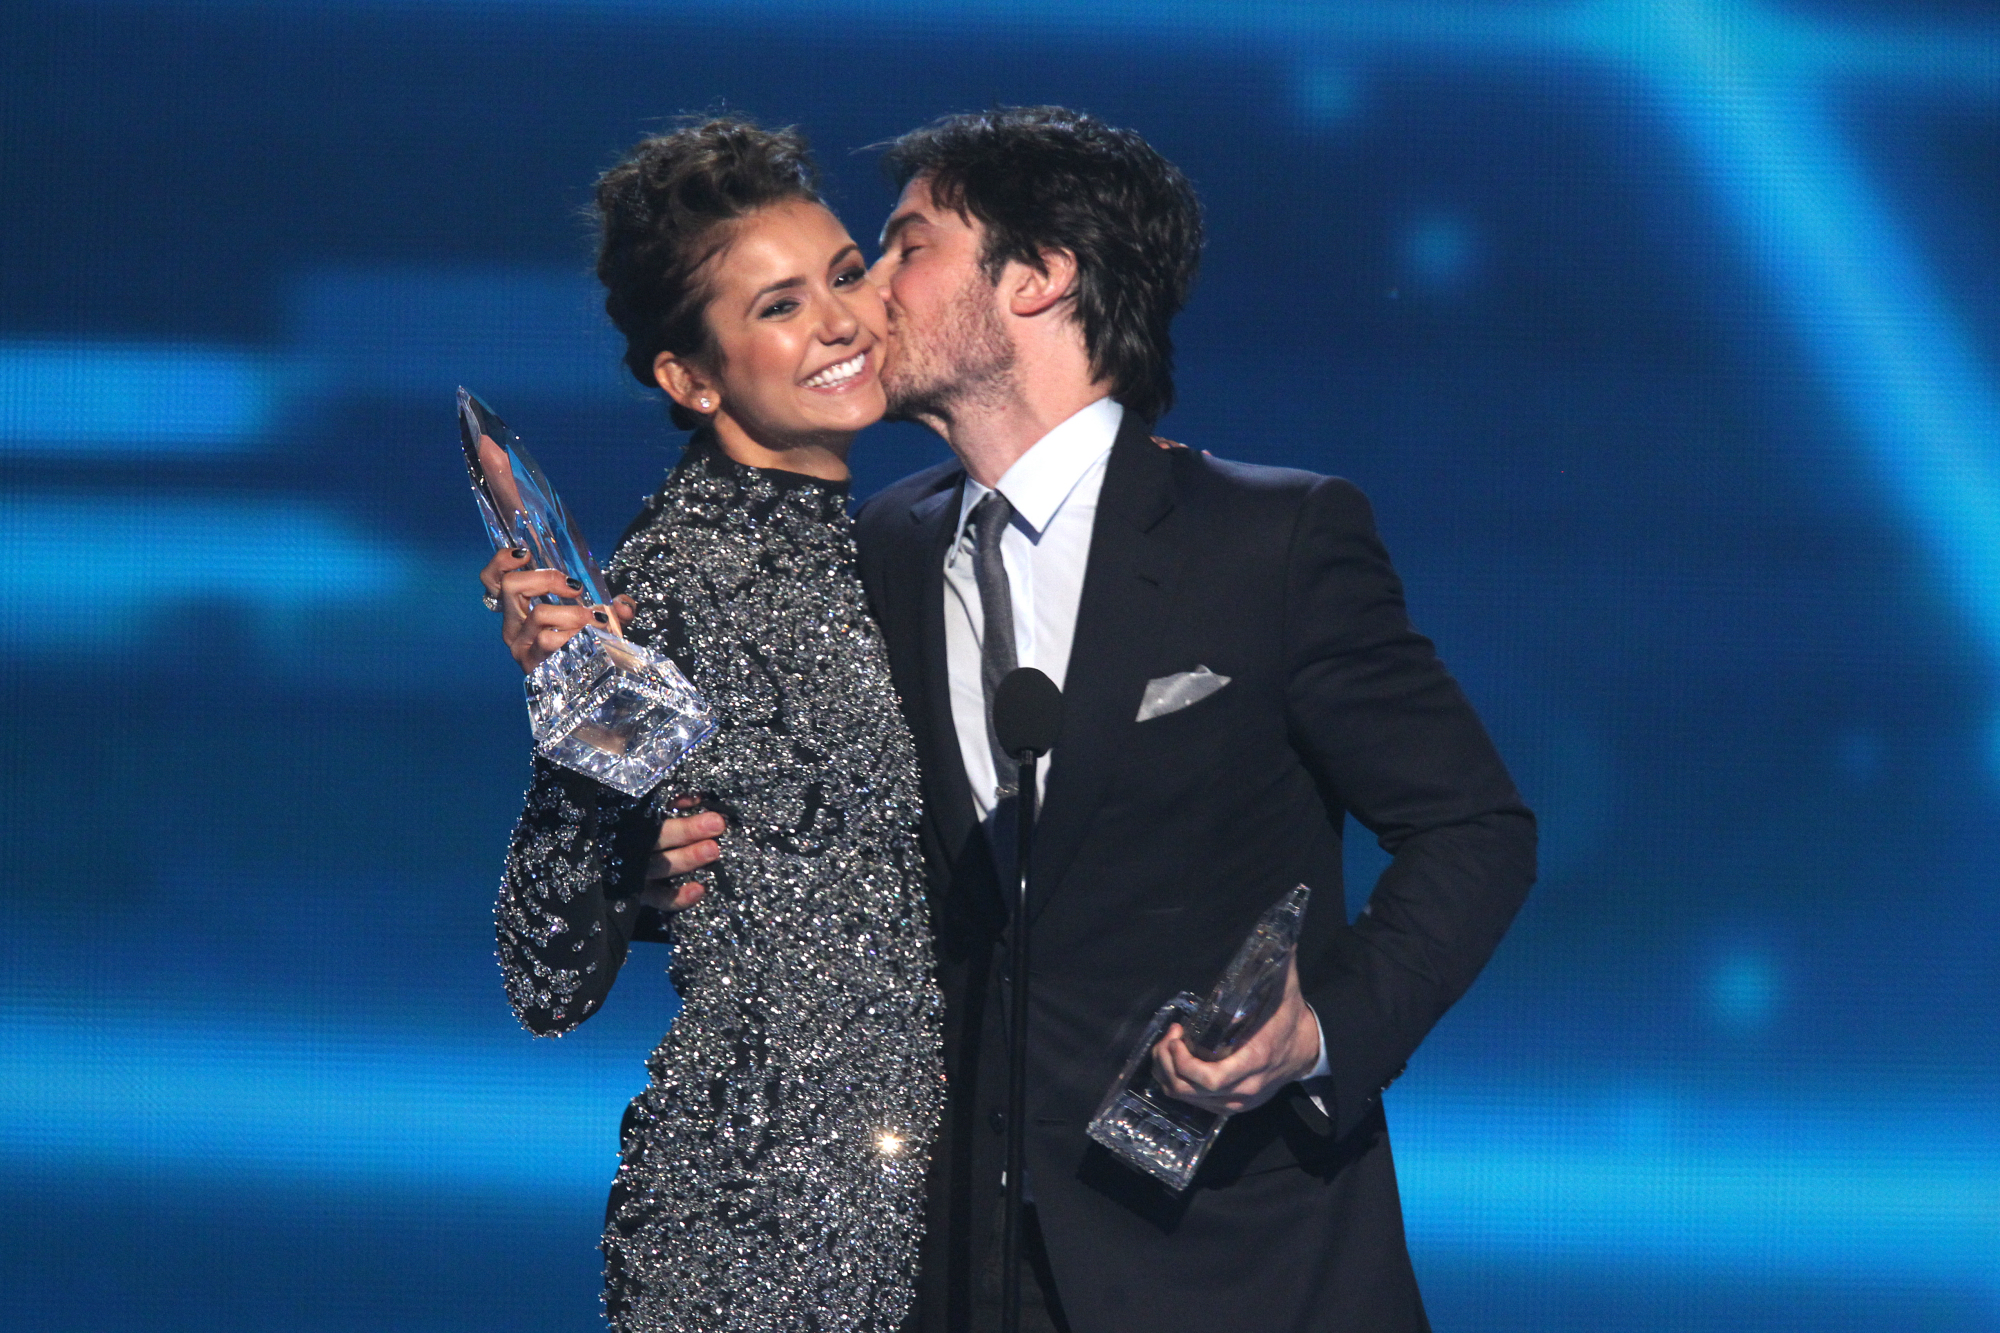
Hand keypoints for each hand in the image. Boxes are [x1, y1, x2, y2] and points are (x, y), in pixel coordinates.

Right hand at [478, 547, 635, 673]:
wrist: (593, 681)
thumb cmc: (589, 643)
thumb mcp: (602, 618)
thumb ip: (615, 607)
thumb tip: (624, 606)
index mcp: (519, 608)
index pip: (491, 580)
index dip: (502, 562)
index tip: (526, 554)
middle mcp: (513, 625)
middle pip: (511, 586)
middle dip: (547, 579)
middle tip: (574, 587)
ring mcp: (520, 645)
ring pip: (538, 614)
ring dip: (572, 612)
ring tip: (593, 618)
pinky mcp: (531, 663)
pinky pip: (549, 640)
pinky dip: (573, 633)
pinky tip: (588, 637)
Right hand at [637, 795, 723, 912]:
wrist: (604, 861)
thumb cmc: (634, 828)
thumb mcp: (648, 809)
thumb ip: (671, 802)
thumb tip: (696, 799)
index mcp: (631, 823)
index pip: (655, 817)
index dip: (681, 814)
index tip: (709, 811)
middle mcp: (632, 848)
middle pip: (660, 839)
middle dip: (689, 831)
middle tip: (717, 825)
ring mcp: (635, 874)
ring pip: (662, 867)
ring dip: (688, 858)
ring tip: (713, 850)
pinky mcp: (640, 896)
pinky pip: (660, 899)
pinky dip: (678, 898)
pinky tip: (699, 890)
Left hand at [1151, 956, 1320, 1115]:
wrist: (1307, 1050)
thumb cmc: (1289, 1018)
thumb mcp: (1287, 989)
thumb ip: (1280, 963)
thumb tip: (1280, 935)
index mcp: (1254, 1061)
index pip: (1210, 1078)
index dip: (1183, 1061)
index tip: (1178, 1034)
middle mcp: (1244, 1088)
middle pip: (1188, 1090)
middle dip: (1167, 1063)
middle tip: (1169, 1037)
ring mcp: (1236, 1101)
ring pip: (1186, 1099)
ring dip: (1168, 1072)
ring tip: (1169, 1046)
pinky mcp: (1231, 1106)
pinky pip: (1193, 1103)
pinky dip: (1177, 1083)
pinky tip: (1178, 1060)